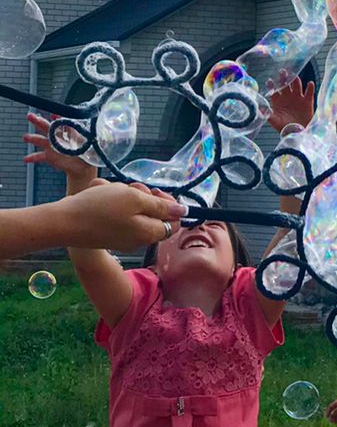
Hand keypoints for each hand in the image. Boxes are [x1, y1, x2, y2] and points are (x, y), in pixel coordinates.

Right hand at [23, 111, 96, 185]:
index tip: (55, 114)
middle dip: (38, 121)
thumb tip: (110, 131)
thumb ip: (100, 138)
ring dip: (32, 138)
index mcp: (69, 131)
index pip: (63, 122)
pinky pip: (39, 156)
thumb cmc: (88, 153)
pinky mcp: (49, 157)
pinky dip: (32, 157)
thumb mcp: (94, 145)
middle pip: (47, 127)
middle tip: (30, 116)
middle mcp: (59, 137)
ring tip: (26, 137)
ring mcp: (52, 146)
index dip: (59, 117)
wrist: (83, 167)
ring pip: (40, 140)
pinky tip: (26, 159)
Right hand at [59, 180, 185, 251]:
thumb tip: (184, 212)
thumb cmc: (99, 209)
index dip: (169, 203)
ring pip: (132, 208)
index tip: (154, 191)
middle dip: (143, 195)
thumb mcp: (135, 200)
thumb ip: (161, 206)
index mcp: (149, 233)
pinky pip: (115, 211)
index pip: (173, 221)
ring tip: (109, 189)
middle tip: (130, 188)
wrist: (62, 221)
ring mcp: (121, 235)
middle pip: (152, 212)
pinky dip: (109, 199)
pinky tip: (99, 193)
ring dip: (123, 194)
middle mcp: (138, 238)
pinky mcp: (107, 231)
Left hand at [268, 76, 315, 132]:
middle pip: (285, 84)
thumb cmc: (284, 127)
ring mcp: (298, 98)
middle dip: (284, 78)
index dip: (272, 85)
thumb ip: (267, 114)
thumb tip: (258, 109)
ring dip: (296, 80)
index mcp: (278, 100)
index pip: (274, 90)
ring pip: (297, 85)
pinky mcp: (307, 101)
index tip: (270, 81)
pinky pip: (309, 92)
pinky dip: (310, 87)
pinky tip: (310, 84)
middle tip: (283, 72)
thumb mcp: (274, 120)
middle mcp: (287, 97)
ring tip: (294, 77)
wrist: (297, 133)